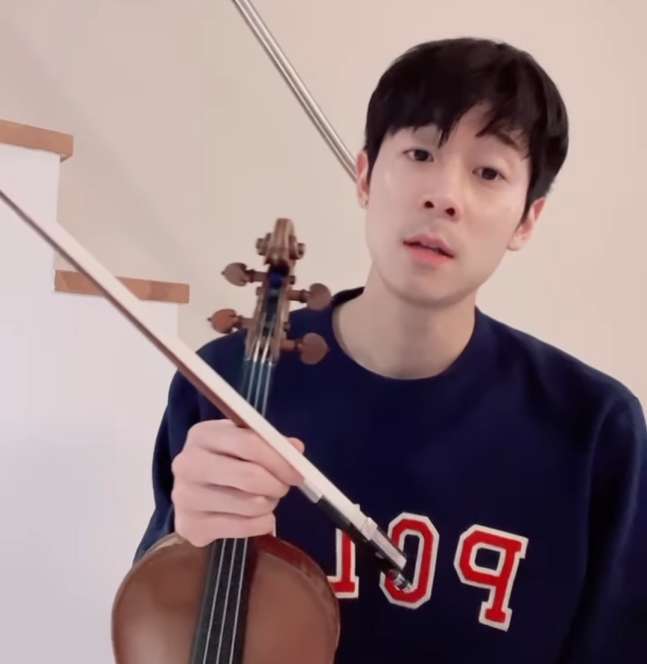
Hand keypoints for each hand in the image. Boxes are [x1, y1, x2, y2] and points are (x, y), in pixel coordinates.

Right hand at [170, 419, 303, 546]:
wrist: (192, 494)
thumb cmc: (224, 462)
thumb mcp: (243, 443)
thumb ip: (271, 443)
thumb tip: (296, 450)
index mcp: (202, 434)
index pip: (249, 443)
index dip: (280, 459)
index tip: (298, 471)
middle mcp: (188, 464)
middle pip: (249, 476)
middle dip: (277, 484)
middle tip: (285, 487)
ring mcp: (185, 496)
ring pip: (250, 504)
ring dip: (269, 504)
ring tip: (265, 499)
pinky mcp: (190, 526)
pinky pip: (244, 528)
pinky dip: (261, 524)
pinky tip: (257, 517)